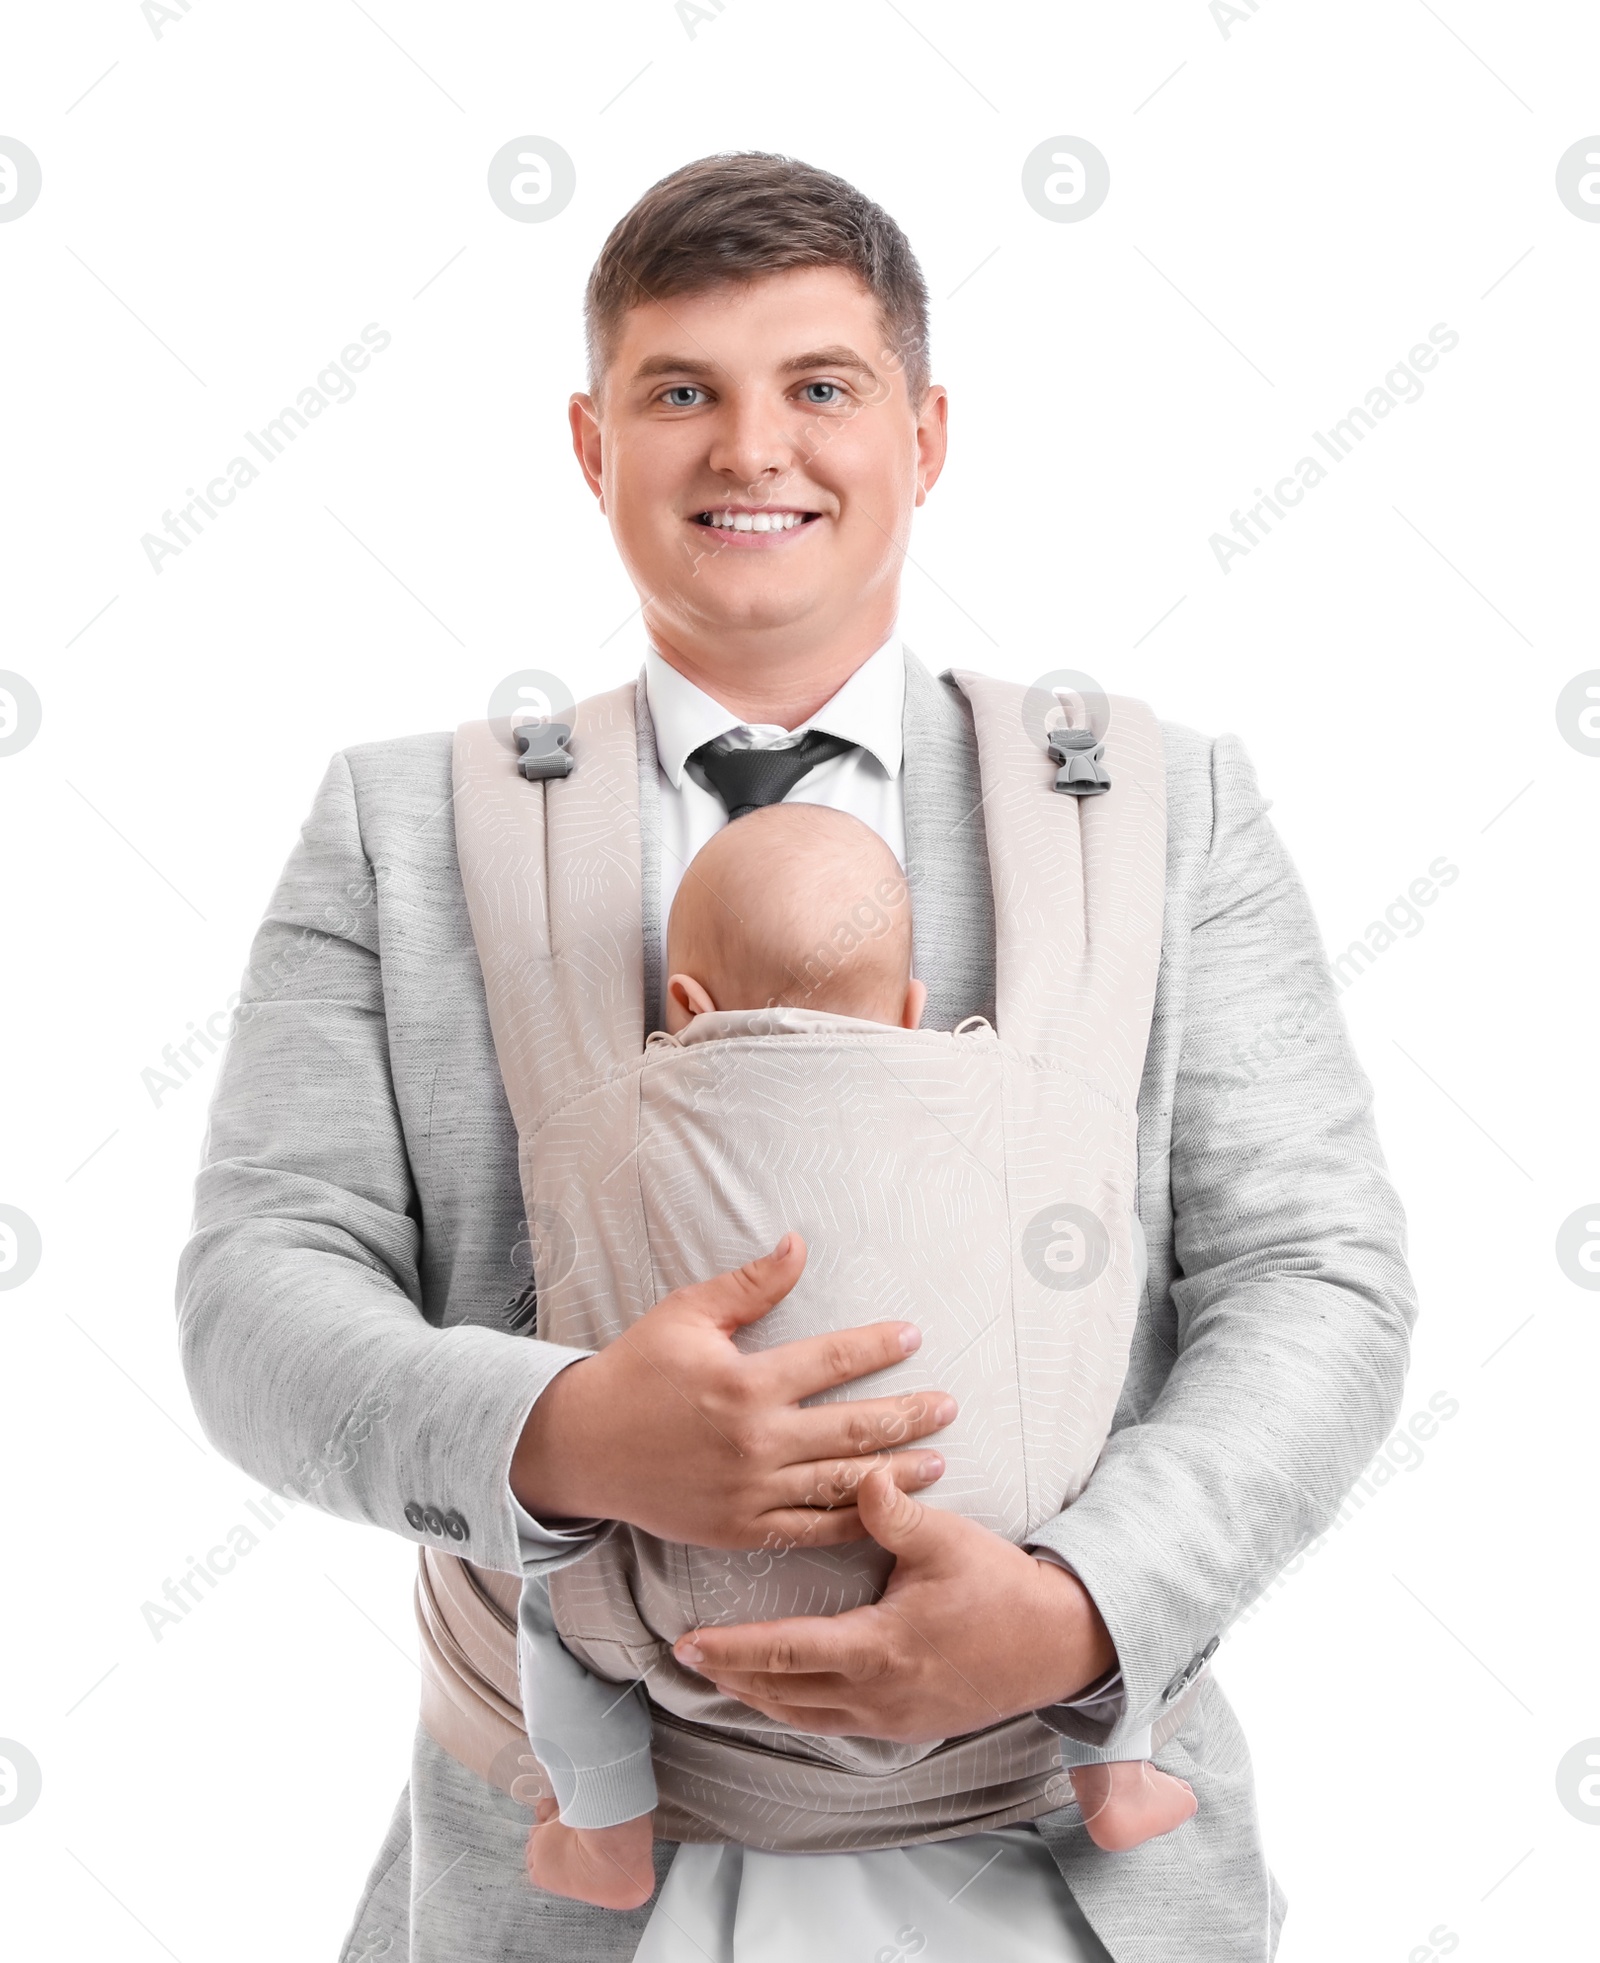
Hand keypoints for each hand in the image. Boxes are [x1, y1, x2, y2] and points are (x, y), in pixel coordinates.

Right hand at [510, 1234, 955, 1549]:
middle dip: (907, 1416)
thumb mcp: (686, 1315)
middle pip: (852, 1429)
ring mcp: (749, 1492)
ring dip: (896, 1472)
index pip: (831, 1361)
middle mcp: (754, 1441)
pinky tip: (886, 1510)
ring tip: (939, 1461)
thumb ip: (750, 1285)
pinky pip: (809, 1530)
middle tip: (948, 1406)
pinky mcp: (740, 1530)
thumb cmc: (635, 1371)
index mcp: (745, 1383)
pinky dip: (852, 1522)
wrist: (583, 1447)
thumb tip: (799, 1243)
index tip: (913, 1335)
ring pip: (841, 1484)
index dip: (877, 1347)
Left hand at [672, 1466, 1115, 1740]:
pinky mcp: (906, 1726)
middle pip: (782, 1694)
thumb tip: (861, 1471)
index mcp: (879, 1649)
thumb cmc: (1002, 1588)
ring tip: (722, 1674)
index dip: (732, 1649)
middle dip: (730, 1675)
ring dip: (759, 1696)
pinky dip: (796, 1709)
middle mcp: (877, 1695)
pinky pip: (833, 1725)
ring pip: (804, 1717)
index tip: (687, 1642)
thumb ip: (894, 1511)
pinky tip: (783, 1693)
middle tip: (687, 1657)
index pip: (786, 1653)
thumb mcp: (948, 1540)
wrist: (1059, 1644)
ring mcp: (891, 1719)